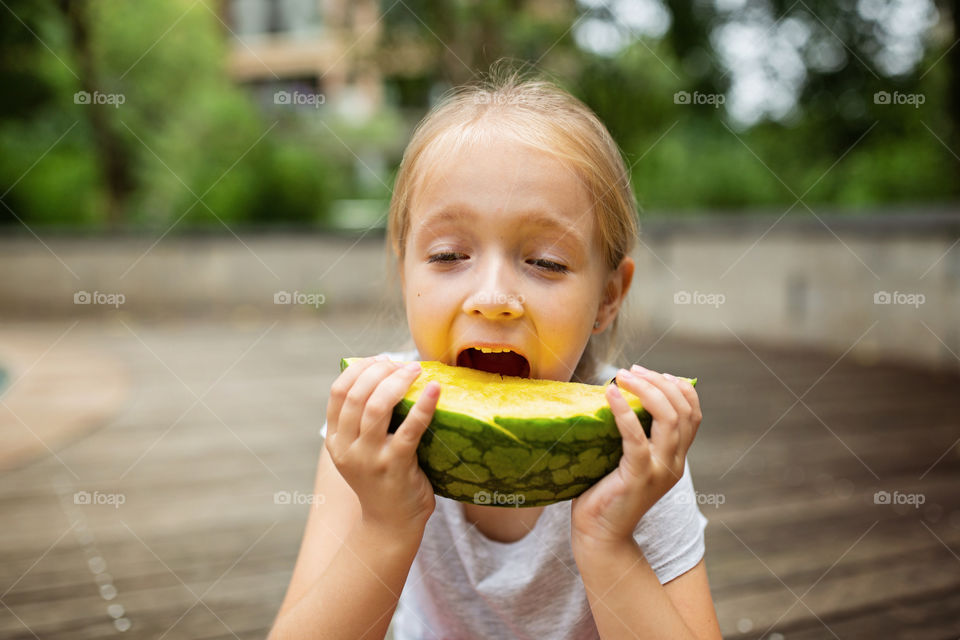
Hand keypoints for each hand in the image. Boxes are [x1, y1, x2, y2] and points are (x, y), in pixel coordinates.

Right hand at [325, 355, 440, 534]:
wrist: (391, 524)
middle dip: (380, 371)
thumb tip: (386, 374)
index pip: (338, 392)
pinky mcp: (395, 466)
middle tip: (402, 364)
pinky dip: (423, 405)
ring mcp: (369, 458)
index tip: (380, 360)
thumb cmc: (382, 479)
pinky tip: (435, 389)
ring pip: (377, 407)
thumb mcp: (361, 450)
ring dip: (398, 381)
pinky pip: (410, 429)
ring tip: (416, 370)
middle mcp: (347, 448)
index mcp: (335, 440)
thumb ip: (363, 420)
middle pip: (357, 395)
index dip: (359, 369)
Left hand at [571, 364, 701, 549]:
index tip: (657, 372)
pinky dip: (624, 411)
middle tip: (633, 370)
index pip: (693, 414)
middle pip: (682, 411)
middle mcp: (674, 462)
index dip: (680, 388)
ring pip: (669, 420)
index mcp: (675, 457)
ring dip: (646, 390)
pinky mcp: (638, 477)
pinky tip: (610, 393)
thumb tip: (618, 395)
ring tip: (622, 375)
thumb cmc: (606, 493)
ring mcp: (659, 470)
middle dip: (660, 382)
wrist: (601, 535)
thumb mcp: (629, 460)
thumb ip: (634, 435)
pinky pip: (636, 438)